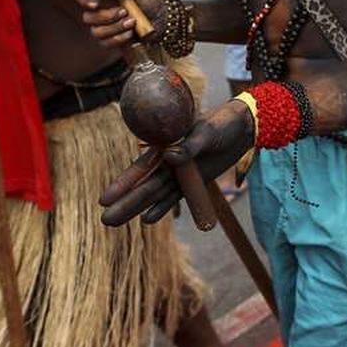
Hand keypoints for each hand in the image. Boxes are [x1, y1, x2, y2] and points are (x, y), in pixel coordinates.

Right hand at [75, 0, 161, 47]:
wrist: (163, 21)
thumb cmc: (149, 2)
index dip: (83, 0)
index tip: (95, 4)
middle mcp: (98, 13)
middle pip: (87, 18)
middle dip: (106, 16)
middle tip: (124, 12)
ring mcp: (103, 28)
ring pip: (96, 32)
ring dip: (115, 27)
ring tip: (132, 22)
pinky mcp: (111, 42)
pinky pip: (106, 44)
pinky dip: (119, 38)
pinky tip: (131, 33)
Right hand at [100, 100, 254, 223]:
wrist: (242, 128)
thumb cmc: (221, 124)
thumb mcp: (206, 133)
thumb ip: (190, 146)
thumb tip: (170, 157)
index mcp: (166, 145)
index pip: (142, 167)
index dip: (124, 184)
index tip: (105, 199)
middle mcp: (168, 161)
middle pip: (144, 186)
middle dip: (125, 203)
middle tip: (104, 220)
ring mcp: (179, 173)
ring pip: (155, 194)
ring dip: (137, 208)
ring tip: (113, 222)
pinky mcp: (193, 182)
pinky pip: (175, 197)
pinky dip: (162, 208)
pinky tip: (147, 219)